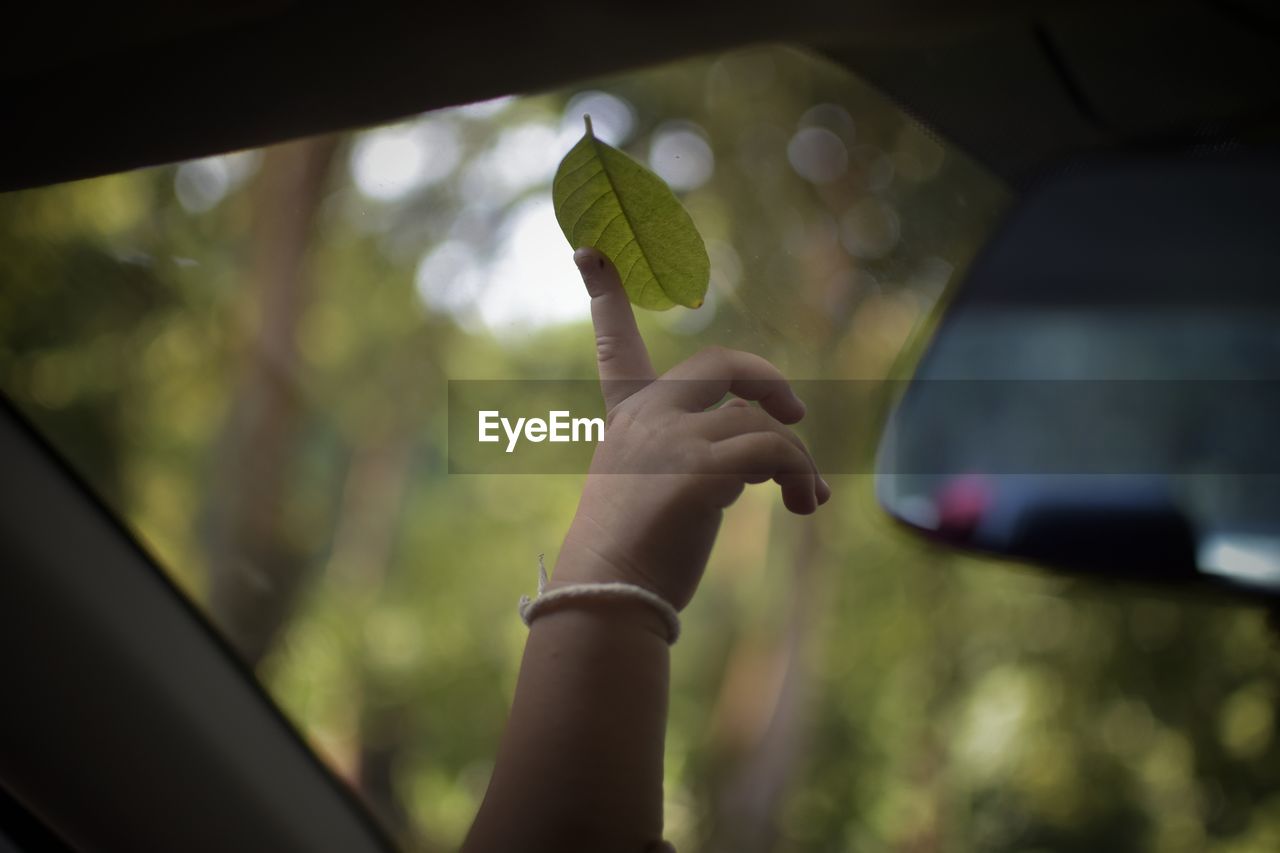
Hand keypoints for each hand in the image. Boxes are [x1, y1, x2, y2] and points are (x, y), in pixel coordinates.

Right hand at [553, 248, 830, 610]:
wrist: (607, 600)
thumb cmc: (629, 559)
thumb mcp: (650, 491)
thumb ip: (692, 456)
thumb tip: (768, 460)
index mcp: (627, 421)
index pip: (616, 347)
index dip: (605, 296)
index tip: (589, 248)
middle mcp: (647, 418)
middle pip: (721, 365)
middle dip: (768, 380)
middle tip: (795, 415)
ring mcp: (671, 438)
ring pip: (762, 423)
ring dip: (797, 460)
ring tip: (805, 499)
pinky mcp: (699, 468)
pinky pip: (775, 450)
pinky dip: (802, 475)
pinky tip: (803, 506)